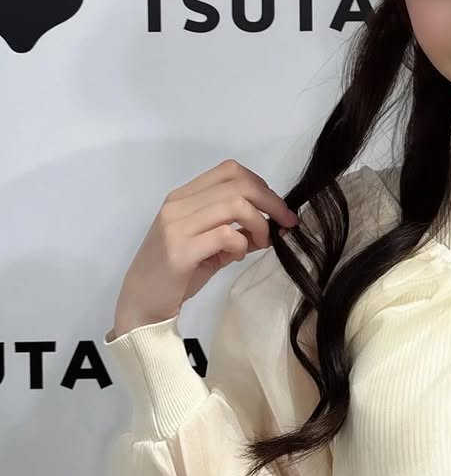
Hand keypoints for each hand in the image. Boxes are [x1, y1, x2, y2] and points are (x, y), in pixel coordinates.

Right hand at [110, 159, 299, 336]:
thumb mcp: (209, 247)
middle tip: (284, 224)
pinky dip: (242, 244)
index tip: (277, 208)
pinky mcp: (179, 250)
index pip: (229, 171)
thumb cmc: (176, 275)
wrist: (141, 305)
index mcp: (183, 197)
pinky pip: (225, 235)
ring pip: (234, 205)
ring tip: (260, 243)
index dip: (261, 185)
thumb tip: (272, 226)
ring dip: (259, 224)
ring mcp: (175, 226)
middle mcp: (177, 205)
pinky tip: (238, 256)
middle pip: (238, 184)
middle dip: (271, 202)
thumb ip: (236, 232)